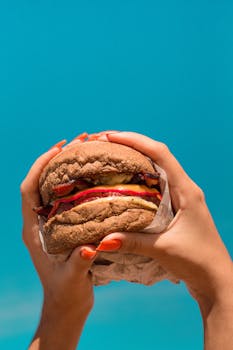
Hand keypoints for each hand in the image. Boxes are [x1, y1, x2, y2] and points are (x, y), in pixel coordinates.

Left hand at [20, 143, 95, 349]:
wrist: (66, 303)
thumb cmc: (66, 292)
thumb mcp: (72, 279)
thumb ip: (78, 264)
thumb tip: (89, 249)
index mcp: (33, 230)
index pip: (29, 189)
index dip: (40, 165)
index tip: (59, 147)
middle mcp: (40, 222)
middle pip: (43, 181)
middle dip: (58, 157)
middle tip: (81, 140)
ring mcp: (52, 223)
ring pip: (56, 187)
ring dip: (69, 167)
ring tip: (88, 150)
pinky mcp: (64, 227)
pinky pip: (69, 198)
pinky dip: (80, 182)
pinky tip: (96, 177)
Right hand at [96, 131, 232, 348]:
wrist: (216, 280)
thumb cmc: (197, 262)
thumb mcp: (163, 249)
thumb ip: (132, 242)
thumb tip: (100, 240)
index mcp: (187, 190)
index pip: (161, 154)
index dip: (136, 140)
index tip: (112, 136)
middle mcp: (186, 189)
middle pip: (158, 156)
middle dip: (132, 145)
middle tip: (105, 143)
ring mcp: (182, 198)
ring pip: (157, 170)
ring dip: (135, 160)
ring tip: (111, 157)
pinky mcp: (177, 209)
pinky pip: (156, 186)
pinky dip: (139, 179)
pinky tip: (123, 183)